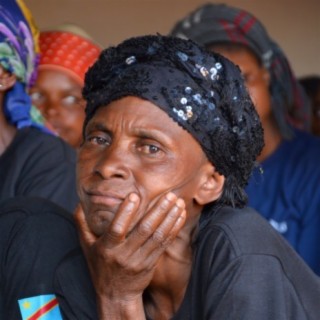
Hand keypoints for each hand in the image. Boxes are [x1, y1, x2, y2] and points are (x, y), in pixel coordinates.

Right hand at [74, 192, 185, 316]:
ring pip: (158, 235)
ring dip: (170, 217)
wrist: (116, 296)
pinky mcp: (152, 263)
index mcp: (108, 248)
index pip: (117, 228)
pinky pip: (164, 244)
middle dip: (159, 210)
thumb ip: (82, 225)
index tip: (135, 195)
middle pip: (144, 229)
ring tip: (178, 201)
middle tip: (170, 194)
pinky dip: (173, 228)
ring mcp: (140, 259)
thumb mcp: (87, 247)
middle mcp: (125, 254)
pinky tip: (180, 215)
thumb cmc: (100, 267)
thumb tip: (78, 203)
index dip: (126, 212)